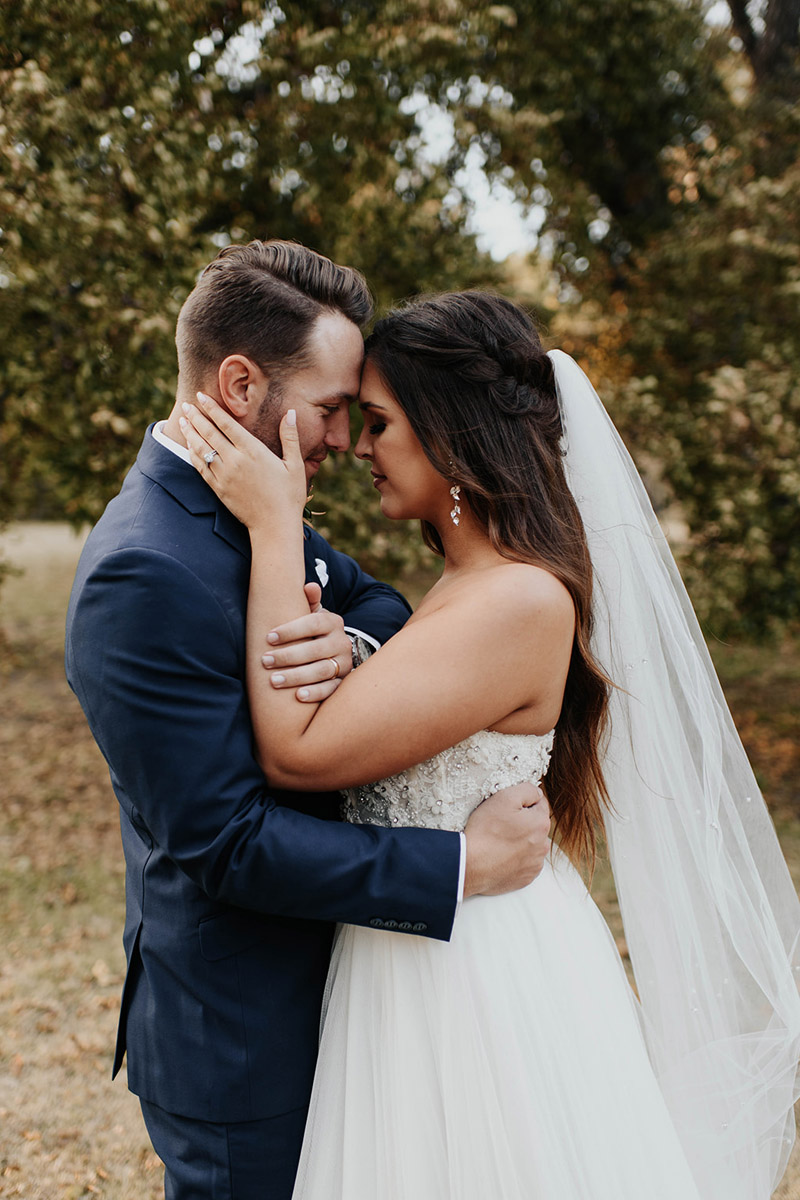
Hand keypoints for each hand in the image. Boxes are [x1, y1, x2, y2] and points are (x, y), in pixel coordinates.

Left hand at [179, 393, 307, 529]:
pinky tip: (189, 446)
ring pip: (201, 449)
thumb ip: (290, 437)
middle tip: (185, 404)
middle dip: (196, 417)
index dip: (212, 409)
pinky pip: (200, 468)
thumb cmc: (289, 496)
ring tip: (183, 421)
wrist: (274, 526)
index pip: (227, 424)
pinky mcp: (218, 489)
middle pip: (209, 434)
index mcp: (253, 451)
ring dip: (190, 433)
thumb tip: (291, 413)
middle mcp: (235, 461)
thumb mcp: (295, 465)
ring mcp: (224, 476)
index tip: (201, 396)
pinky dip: (193, 455)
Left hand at [261, 583, 352, 702]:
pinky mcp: (343, 682)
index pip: (313, 623)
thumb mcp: (313, 614)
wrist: (334, 653)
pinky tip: (298, 696)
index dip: (291, 630)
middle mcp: (342, 642)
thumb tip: (309, 586)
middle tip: (264, 661)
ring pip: (321, 670)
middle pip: (315, 649)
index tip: (268, 637)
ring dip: (296, 676)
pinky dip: (315, 693)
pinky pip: (331, 689)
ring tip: (274, 681)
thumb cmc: (313, 632)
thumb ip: (308, 601)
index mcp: (333, 622)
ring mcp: (344, 663)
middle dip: (288, 656)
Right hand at [463, 783, 550, 896]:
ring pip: (531, 845)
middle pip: (535, 825)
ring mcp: (534, 864)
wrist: (470, 865)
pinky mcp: (525, 878)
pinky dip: (515, 858)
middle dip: (522, 822)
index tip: (506, 809)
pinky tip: (500, 855)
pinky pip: (524, 862)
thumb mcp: (505, 798)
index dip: (522, 803)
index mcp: (541, 824)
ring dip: (519, 841)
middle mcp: (543, 846)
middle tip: (500, 824)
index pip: (539, 804)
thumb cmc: (485, 831)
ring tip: (498, 841)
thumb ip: (527, 790)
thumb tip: (537, 793)